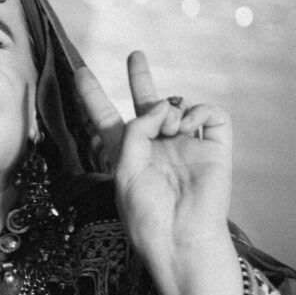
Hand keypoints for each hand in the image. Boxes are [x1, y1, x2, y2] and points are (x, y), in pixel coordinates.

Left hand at [74, 51, 232, 273]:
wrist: (181, 239)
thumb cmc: (147, 215)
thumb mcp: (124, 170)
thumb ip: (135, 130)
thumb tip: (163, 107)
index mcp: (128, 155)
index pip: (107, 119)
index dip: (93, 96)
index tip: (81, 73)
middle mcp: (157, 147)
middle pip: (146, 105)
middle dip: (140, 79)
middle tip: (135, 55)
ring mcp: (186, 146)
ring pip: (177, 106)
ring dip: (167, 108)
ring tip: (168, 127)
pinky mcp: (214, 148)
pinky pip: (210, 114)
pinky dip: (197, 110)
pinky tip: (185, 125)